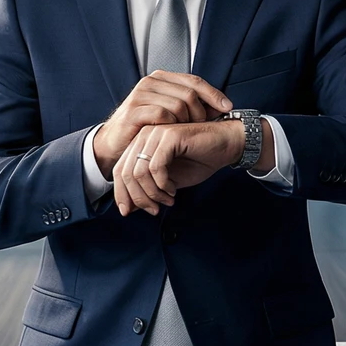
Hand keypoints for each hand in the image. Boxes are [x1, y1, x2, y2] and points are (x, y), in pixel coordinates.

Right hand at [94, 71, 231, 178]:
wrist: (115, 143)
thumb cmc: (145, 128)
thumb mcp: (171, 113)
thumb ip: (192, 106)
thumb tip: (222, 106)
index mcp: (161, 78)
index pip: (194, 81)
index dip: (214, 94)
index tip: (228, 108)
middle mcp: (150, 82)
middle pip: (189, 93)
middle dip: (201, 112)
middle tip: (202, 127)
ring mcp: (140, 95)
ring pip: (179, 104)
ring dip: (188, 122)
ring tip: (186, 134)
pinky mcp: (134, 111)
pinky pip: (164, 115)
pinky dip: (173, 126)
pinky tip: (173, 136)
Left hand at [112, 121, 243, 215]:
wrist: (226, 145)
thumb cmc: (199, 161)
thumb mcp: (168, 183)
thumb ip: (147, 191)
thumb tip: (127, 208)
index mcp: (141, 144)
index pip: (119, 170)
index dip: (121, 194)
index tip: (129, 212)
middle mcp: (144, 136)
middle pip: (126, 173)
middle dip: (138, 198)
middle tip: (154, 210)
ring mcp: (156, 134)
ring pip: (139, 172)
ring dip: (153, 193)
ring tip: (168, 200)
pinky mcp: (169, 136)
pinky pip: (156, 167)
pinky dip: (162, 184)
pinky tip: (173, 190)